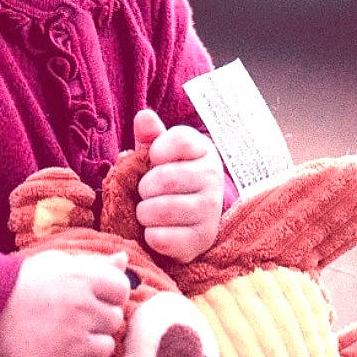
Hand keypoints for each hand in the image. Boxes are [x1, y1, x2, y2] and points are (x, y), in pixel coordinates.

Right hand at [0, 248, 131, 356]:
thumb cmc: (23, 284)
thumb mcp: (57, 263)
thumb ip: (94, 264)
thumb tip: (124, 260)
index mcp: (83, 278)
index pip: (122, 290)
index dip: (109, 294)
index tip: (91, 297)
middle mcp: (82, 309)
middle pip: (115, 321)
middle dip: (99, 320)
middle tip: (73, 317)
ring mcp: (73, 341)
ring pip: (106, 349)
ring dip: (91, 345)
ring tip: (66, 336)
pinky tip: (62, 354)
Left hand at [132, 108, 224, 263]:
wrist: (188, 219)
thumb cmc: (168, 178)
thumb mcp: (158, 154)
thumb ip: (150, 135)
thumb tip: (143, 116)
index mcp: (204, 151)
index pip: (180, 140)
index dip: (157, 151)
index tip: (155, 160)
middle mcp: (213, 178)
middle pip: (165, 178)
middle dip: (144, 187)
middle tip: (147, 193)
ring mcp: (211, 211)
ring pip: (160, 209)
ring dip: (144, 212)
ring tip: (148, 211)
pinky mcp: (202, 239)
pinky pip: (161, 237)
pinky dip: (150, 235)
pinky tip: (157, 230)